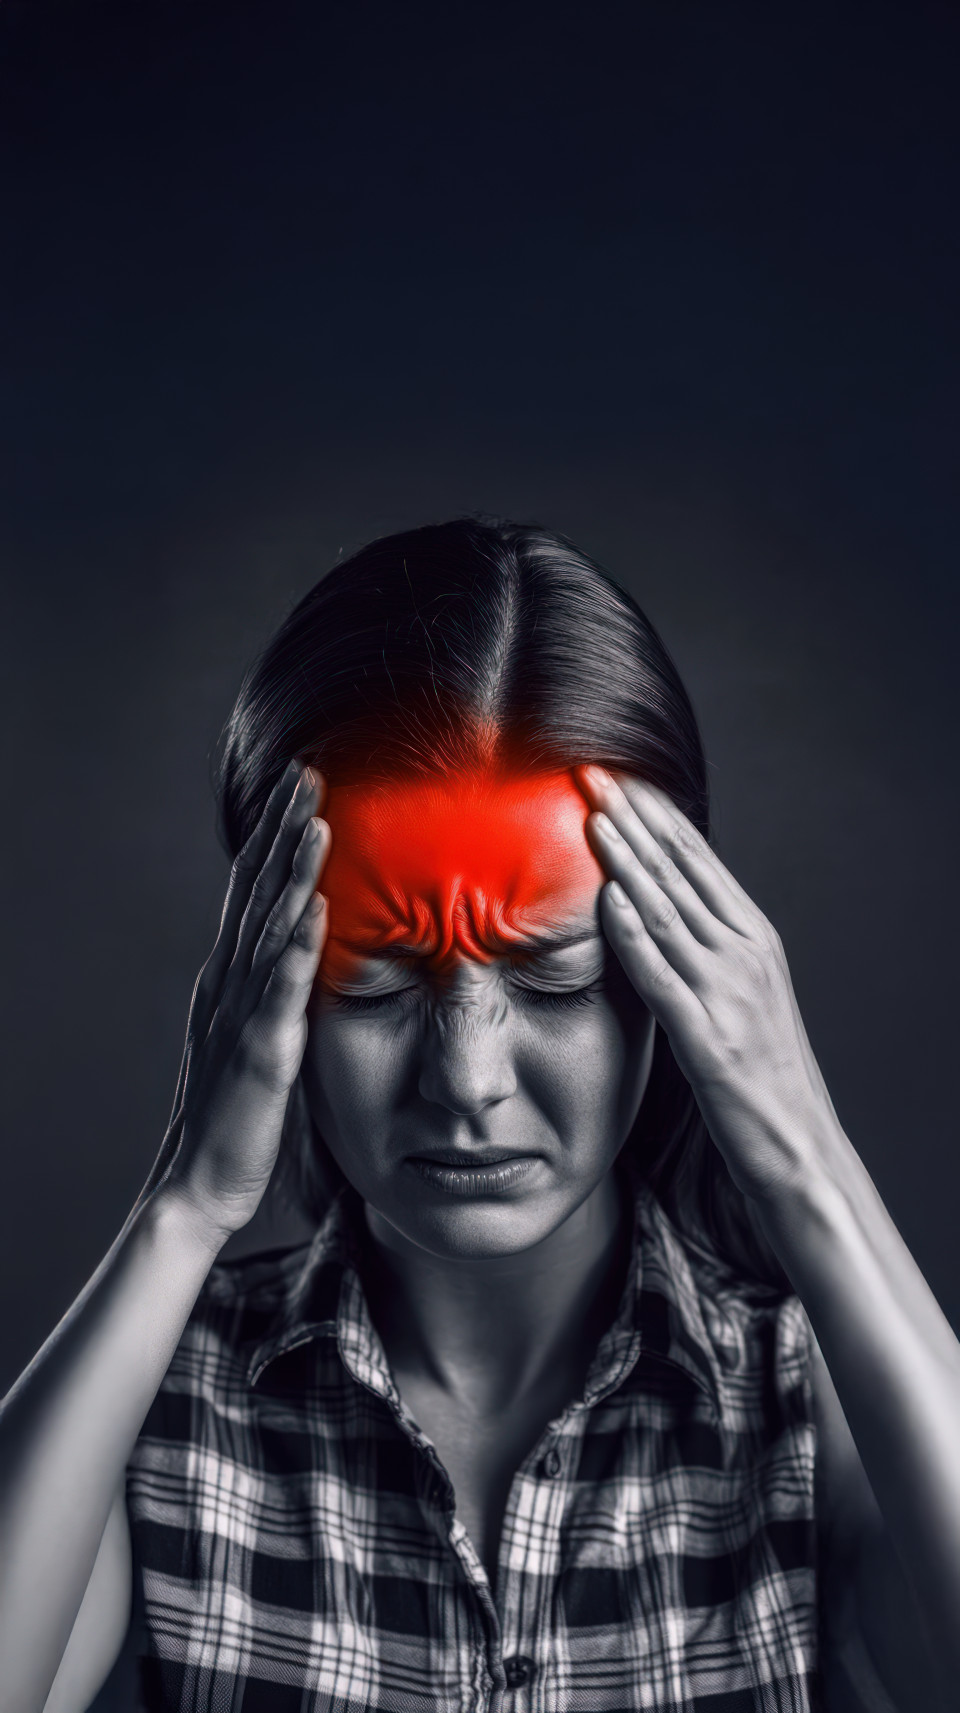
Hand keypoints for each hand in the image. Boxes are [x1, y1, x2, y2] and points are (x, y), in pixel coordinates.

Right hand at [144, 761, 330, 1240]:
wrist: (197, 1185)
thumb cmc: (235, 1113)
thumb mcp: (254, 1033)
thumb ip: (273, 988)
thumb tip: (303, 946)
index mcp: (229, 978)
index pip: (252, 892)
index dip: (274, 837)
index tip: (300, 786)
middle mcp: (228, 984)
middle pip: (256, 893)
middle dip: (282, 831)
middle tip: (307, 775)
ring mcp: (239, 1015)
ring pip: (268, 930)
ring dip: (292, 873)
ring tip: (318, 820)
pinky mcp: (258, 1052)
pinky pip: (279, 993)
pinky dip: (297, 948)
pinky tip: (316, 909)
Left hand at [577, 765, 841, 1206]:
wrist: (802, 1153)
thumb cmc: (763, 1078)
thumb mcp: (740, 997)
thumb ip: (705, 951)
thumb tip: (657, 908)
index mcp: (754, 939)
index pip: (697, 860)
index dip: (655, 814)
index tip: (617, 776)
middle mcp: (746, 955)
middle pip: (681, 872)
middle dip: (636, 817)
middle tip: (593, 770)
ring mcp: (729, 994)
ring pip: (670, 912)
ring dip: (629, 860)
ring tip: (593, 814)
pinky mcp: (707, 1039)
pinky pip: (664, 977)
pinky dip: (636, 934)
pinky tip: (610, 901)